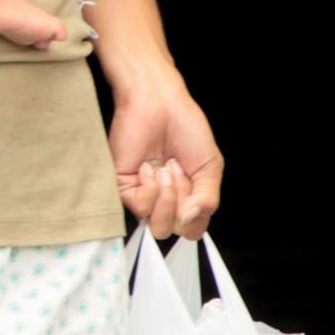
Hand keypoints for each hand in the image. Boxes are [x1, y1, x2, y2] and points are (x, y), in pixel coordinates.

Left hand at [109, 84, 223, 237]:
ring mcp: (143, 195)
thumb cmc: (186, 127)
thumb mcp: (210, 167)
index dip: (197, 215)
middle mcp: (164, 200)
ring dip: (168, 197)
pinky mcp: (124, 187)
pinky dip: (150, 189)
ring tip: (167, 169)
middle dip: (182, 204)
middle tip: (180, 173)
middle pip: (173, 231)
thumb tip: (188, 222)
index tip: (198, 189)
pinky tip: (149, 167)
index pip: (192, 229)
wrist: (160, 103)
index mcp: (187, 197)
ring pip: (157, 226)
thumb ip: (208, 200)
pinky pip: (140, 208)